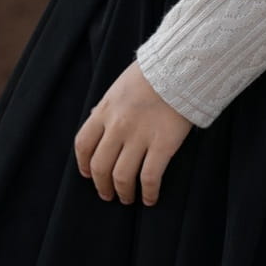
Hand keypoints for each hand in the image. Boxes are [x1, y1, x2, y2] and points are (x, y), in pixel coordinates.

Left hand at [74, 60, 194, 206]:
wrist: (182, 66)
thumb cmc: (153, 74)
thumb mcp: (120, 86)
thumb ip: (108, 106)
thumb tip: (96, 118)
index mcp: (105, 110)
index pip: (83, 144)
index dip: (84, 163)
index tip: (88, 174)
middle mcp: (118, 127)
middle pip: (101, 166)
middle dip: (102, 186)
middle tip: (108, 194)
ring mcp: (140, 137)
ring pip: (122, 176)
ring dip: (123, 192)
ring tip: (128, 198)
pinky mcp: (163, 145)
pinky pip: (150, 177)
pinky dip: (149, 193)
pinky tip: (151, 198)